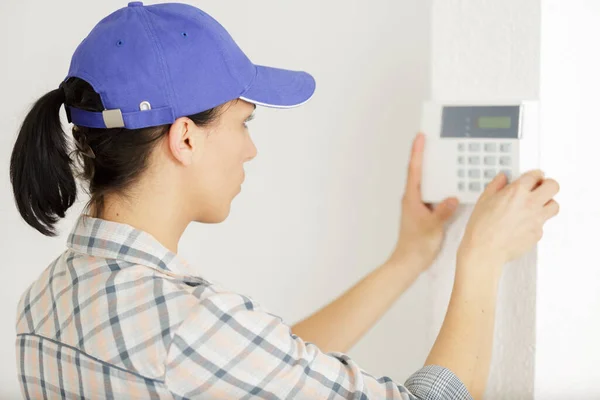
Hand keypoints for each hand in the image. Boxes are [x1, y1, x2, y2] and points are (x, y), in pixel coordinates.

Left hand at [390, 133, 459, 270]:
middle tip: (432, 139)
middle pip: (419, 172)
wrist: (409, 262)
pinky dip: (441, 187)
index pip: (414, 170)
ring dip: (434, 171)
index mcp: (411, 198)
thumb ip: (443, 213)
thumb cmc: (416, 246)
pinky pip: (434, 194)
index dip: (417, 152)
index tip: (420, 137)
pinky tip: (452, 185)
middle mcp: (413, 199)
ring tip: (444, 157)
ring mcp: (418, 205)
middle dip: (425, 155)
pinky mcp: (425, 212)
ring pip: (427, 183)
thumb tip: (452, 198)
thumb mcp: (432, 228)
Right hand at [458, 170, 559, 268]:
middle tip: (541, 188)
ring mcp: (536, 219)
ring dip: (547, 203)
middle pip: (554, 186)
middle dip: (548, 185)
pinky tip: (524, 224)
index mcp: (517, 192)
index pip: (536, 175)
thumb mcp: (484, 199)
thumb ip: (496, 185)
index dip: (535, 175)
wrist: (485, 250)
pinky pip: (543, 224)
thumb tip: (503, 178)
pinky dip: (536, 222)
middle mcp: (530, 203)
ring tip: (536, 206)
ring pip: (554, 205)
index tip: (533, 178)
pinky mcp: (538, 233)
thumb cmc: (481, 227)